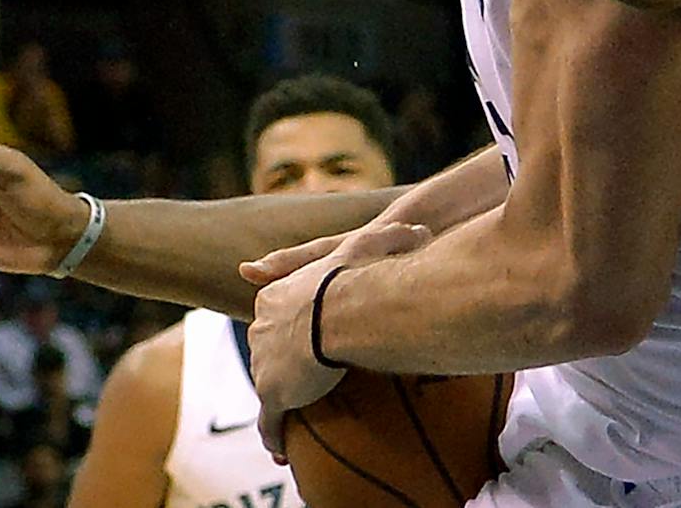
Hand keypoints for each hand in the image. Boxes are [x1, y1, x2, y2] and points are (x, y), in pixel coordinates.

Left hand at [246, 220, 431, 458]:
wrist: (340, 309)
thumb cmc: (352, 277)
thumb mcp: (362, 246)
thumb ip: (386, 237)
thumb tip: (420, 230)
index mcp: (275, 296)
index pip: (276, 316)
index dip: (289, 330)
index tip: (303, 341)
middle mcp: (260, 329)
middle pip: (267, 351)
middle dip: (279, 365)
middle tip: (303, 381)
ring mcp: (261, 364)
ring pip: (268, 384)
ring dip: (280, 400)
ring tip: (297, 416)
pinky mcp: (271, 395)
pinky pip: (269, 423)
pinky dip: (274, 435)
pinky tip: (280, 450)